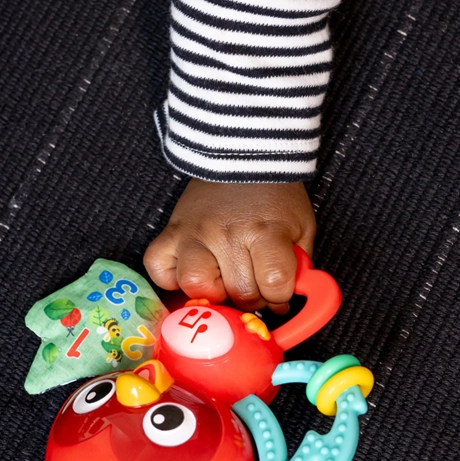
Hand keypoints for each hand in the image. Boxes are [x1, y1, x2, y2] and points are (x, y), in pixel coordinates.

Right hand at [144, 180, 315, 313]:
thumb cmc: (275, 197)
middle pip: (238, 292)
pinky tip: (194, 269)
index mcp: (267, 232)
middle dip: (251, 298)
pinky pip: (158, 267)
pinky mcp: (172, 230)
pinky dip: (170, 278)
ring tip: (223, 279)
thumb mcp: (301, 228)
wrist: (244, 159)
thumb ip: (299, 266)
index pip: (274, 284)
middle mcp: (229, 234)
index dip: (280, 297)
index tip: (279, 293)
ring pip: (194, 285)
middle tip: (254, 284)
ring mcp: (196, 233)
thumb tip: (287, 301)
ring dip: (211, 292)